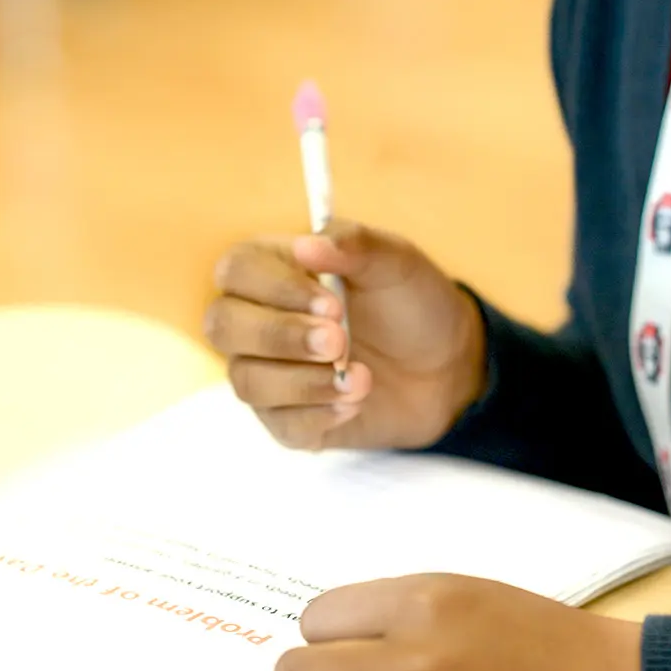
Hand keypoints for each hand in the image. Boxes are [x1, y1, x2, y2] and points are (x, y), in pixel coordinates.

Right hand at [205, 222, 486, 451]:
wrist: (449, 366)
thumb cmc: (413, 303)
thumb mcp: (396, 263)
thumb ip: (354, 245)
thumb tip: (306, 244)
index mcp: (276, 269)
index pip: (236, 270)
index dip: (274, 288)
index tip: (331, 303)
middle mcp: (259, 319)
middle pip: (221, 326)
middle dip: (280, 337)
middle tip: (339, 341)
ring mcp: (269, 372)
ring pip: (247, 382)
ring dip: (305, 382)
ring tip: (362, 377)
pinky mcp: (288, 419)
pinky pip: (279, 426)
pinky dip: (320, 415)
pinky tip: (356, 402)